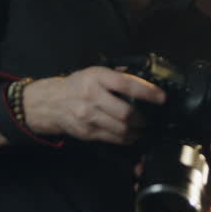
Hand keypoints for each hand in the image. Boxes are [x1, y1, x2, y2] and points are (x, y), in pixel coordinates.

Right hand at [20, 66, 164, 144]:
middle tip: (149, 119)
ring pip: (121, 129)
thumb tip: (142, 75)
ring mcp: (88, 116)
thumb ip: (116, 75)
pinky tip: (130, 136)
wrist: (49, 102)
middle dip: (143, 119)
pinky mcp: (86, 131)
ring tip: (142, 129)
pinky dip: (125, 139)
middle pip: (126, 112)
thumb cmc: (76, 86)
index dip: (147, 92)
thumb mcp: (93, 72)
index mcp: (96, 77)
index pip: (127, 85)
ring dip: (136, 131)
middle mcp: (92, 96)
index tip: (161, 98)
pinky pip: (112, 138)